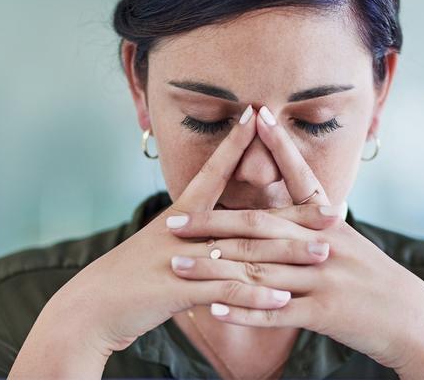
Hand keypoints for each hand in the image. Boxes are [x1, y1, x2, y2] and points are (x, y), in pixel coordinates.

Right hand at [23, 105, 303, 360]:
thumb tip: (220, 230)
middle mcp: (184, 231)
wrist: (91, 308)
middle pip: (247, 217)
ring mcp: (181, 259)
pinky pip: (224, 292)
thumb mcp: (162, 247)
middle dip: (292, 214)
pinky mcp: (176, 290)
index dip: (235, 143)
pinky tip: (284, 300)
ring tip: (322, 254)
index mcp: (181, 215)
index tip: (257, 116)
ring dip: (286, 256)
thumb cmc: (130, 277)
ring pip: (243, 253)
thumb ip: (194, 235)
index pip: (213, 171)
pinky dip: (254, 296)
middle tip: (332, 209)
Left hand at [168, 106, 423, 375]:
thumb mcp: (350, 243)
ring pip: (258, 268)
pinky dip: (243, 308)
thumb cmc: (378, 280)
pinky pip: (275, 310)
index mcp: (330, 222)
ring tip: (178, 264)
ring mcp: (323, 276)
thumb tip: (292, 207)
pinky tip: (213, 307)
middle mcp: (324, 243)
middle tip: (174, 221)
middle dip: (212, 222)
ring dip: (215, 268)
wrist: (415, 321)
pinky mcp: (324, 312)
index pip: (300, 175)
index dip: (278, 144)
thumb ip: (317, 226)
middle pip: (259, 226)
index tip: (255, 114)